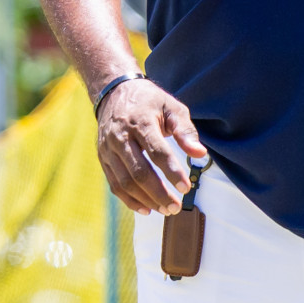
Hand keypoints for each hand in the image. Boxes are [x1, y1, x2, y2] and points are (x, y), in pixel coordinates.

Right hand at [95, 78, 207, 215]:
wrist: (115, 92)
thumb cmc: (150, 102)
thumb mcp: (171, 107)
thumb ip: (186, 131)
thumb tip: (201, 154)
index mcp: (140, 121)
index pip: (157, 151)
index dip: (172, 171)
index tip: (186, 188)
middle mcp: (121, 137)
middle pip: (139, 172)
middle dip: (159, 193)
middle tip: (176, 207)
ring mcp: (108, 149)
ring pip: (125, 182)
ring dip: (146, 200)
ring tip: (166, 209)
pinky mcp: (103, 158)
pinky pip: (114, 185)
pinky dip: (130, 200)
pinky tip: (147, 209)